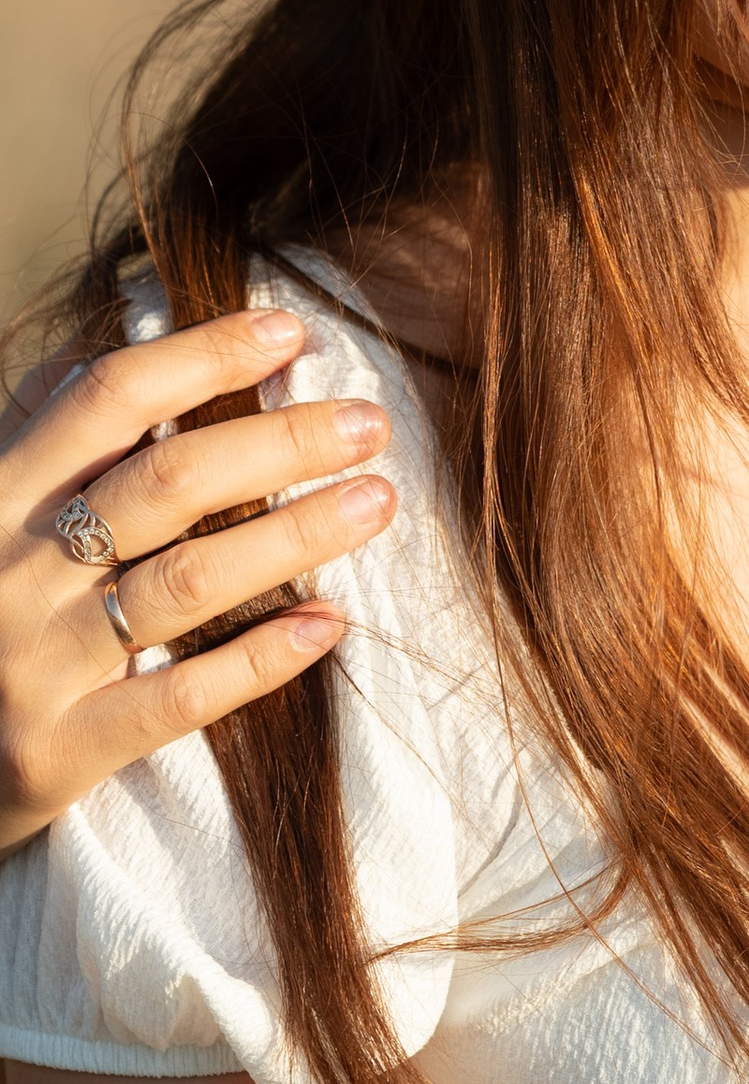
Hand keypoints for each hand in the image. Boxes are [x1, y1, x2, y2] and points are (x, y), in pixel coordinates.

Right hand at [0, 310, 395, 855]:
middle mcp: (10, 571)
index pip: (109, 398)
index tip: (289, 331)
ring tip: (375, 501)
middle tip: (370, 423)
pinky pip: (176, 700)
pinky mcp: (56, 752)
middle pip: (168, 483)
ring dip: (294, 536)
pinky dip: (260, 660)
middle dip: (282, 442)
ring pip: (185, 583)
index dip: (204, 356)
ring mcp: (33, 665)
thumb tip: (113, 331)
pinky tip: (328, 622)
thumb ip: (41, 428)